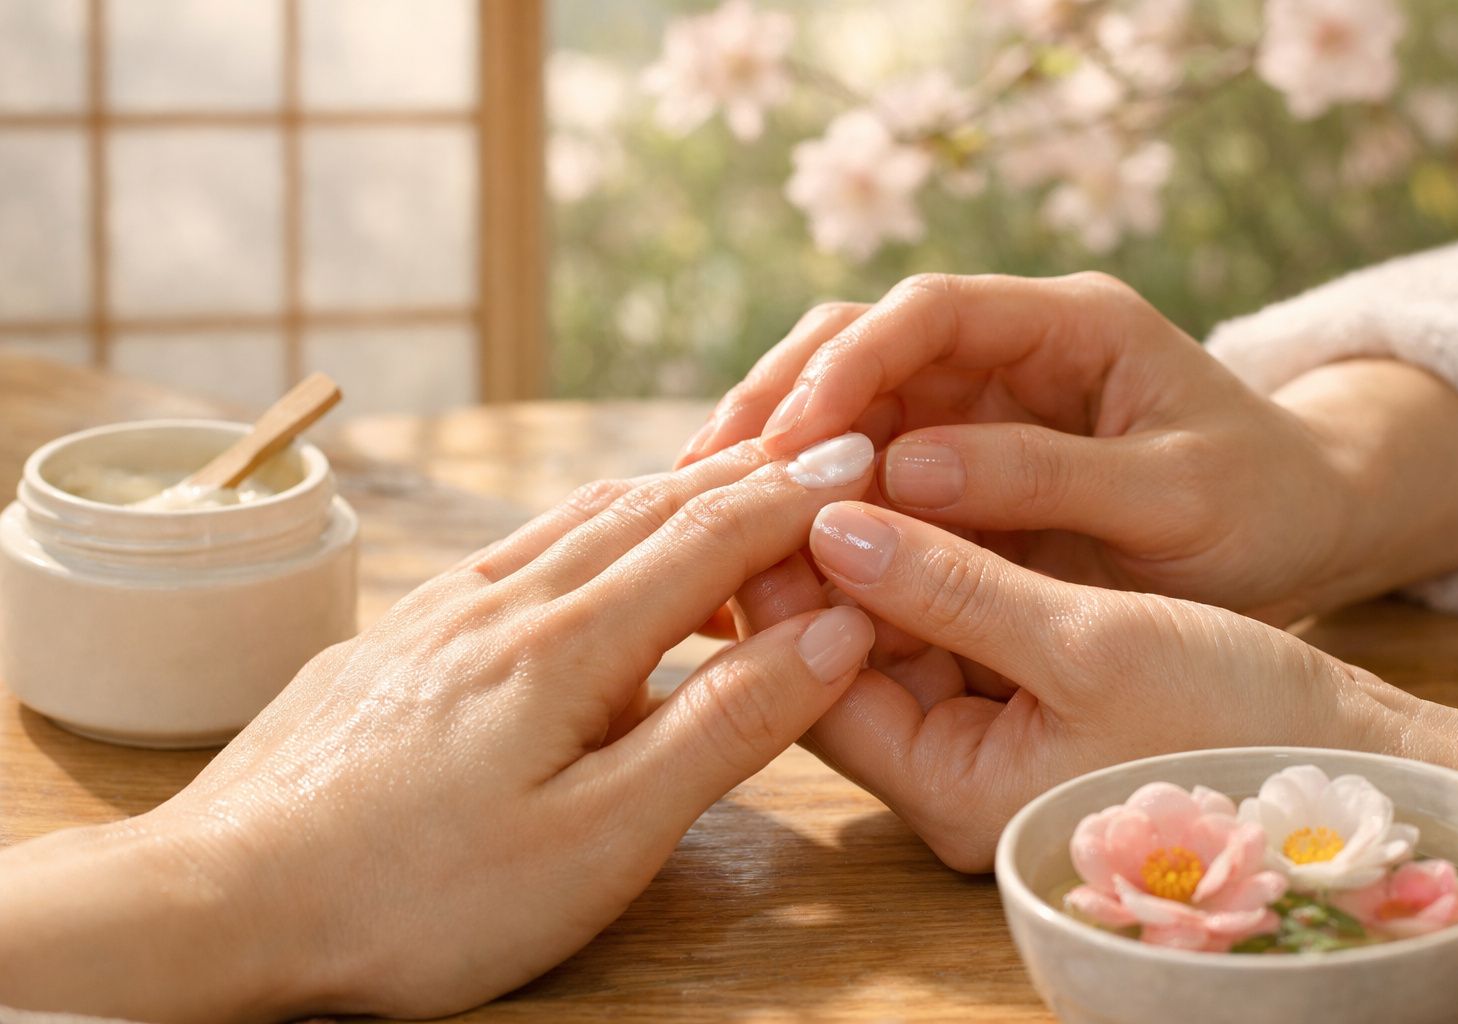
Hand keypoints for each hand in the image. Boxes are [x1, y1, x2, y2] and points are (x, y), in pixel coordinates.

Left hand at [0, 435, 879, 1021]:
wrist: (224, 899)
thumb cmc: (418, 895)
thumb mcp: (601, 838)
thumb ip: (720, 728)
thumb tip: (828, 629)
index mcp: (571, 643)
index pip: (713, 535)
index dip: (796, 495)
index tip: (862, 463)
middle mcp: (507, 599)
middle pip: (650, 506)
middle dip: (744, 478)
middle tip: (815, 458)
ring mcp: (444, 609)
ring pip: (581, 516)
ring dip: (669, 493)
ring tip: (725, 489)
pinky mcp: (402, 634)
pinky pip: (522, 547)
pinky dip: (592, 527)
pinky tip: (591, 553)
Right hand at [682, 274, 1457, 623]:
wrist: (1302, 532)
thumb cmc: (1261, 508)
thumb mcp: (1176, 498)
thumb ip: (1046, 477)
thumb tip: (902, 472)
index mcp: (1069, 324)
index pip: (930, 311)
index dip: (850, 365)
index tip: (791, 437)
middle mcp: (1007, 350)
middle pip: (859, 343)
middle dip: (778, 400)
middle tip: (707, 474)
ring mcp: (978, 402)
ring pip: (845, 402)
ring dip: (773, 450)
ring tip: (705, 509)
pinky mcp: (962, 460)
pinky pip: (866, 465)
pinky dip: (810, 498)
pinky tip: (760, 542)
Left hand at [733, 498, 1430, 872]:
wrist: (1342, 761)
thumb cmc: (1234, 719)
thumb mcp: (1089, 642)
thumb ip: (952, 584)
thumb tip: (832, 521)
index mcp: (952, 793)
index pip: (815, 685)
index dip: (782, 578)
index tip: (770, 476)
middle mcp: (946, 781)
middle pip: (833, 662)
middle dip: (812, 559)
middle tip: (791, 451)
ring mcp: (976, 747)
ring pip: (880, 638)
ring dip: (862, 550)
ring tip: (836, 451)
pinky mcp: (1007, 709)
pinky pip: (932, 632)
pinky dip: (918, 564)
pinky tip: (901, 488)